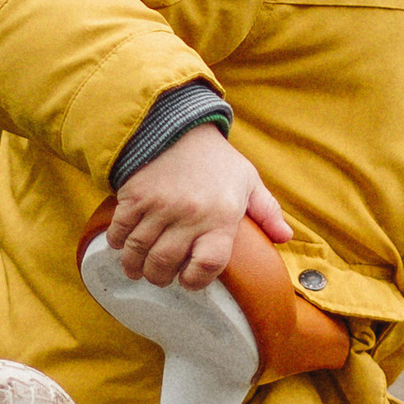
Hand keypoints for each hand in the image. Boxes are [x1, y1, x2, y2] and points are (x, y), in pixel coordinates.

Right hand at [108, 131, 291, 289]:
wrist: (179, 124)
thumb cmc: (217, 159)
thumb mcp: (248, 181)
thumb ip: (267, 211)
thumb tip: (285, 237)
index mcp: (221, 216)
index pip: (208, 264)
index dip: (196, 280)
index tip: (189, 280)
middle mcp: (190, 215)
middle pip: (165, 263)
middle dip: (159, 277)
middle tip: (159, 276)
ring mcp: (159, 206)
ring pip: (139, 251)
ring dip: (134, 266)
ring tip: (137, 269)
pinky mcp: (135, 195)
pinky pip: (120, 230)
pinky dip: (118, 243)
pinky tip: (122, 245)